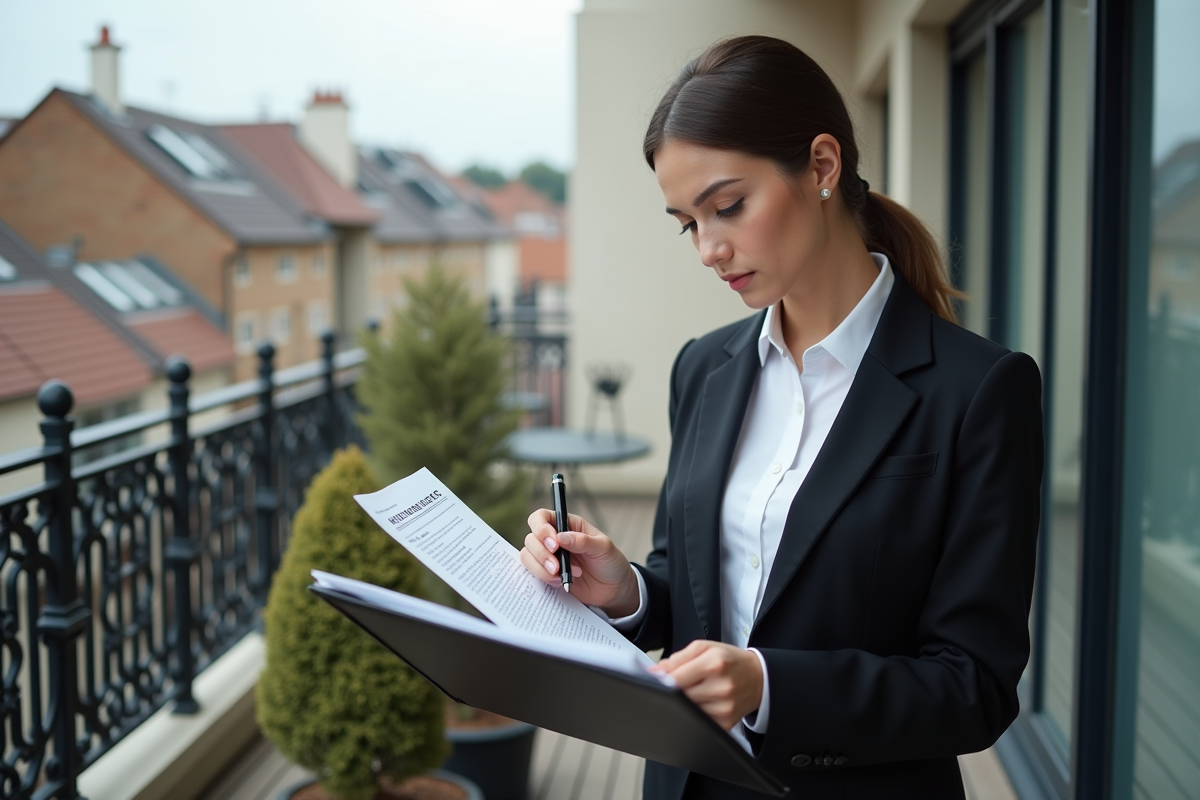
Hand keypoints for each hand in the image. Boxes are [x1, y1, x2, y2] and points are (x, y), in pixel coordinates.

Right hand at [519, 509, 639, 614]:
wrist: (614, 589)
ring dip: (540, 567)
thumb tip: (560, 537)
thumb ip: (582, 541)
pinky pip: (533, 573)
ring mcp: (549, 557)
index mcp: (567, 524)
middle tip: (558, 566)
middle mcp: (554, 538)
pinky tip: (560, 582)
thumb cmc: (610, 562)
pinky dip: (543, 578)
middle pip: (531, 538)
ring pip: (527, 556)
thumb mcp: (603, 548)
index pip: (542, 517)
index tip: (554, 544)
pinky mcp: (548, 574)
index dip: (541, 528)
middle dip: (541, 553)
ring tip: (562, 575)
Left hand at [650, 640, 763, 730]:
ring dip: (684, 703)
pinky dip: (695, 714)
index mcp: (714, 664)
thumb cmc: (731, 661)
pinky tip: (703, 703)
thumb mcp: (707, 648)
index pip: (677, 677)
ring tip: (695, 691)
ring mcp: (724, 707)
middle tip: (676, 684)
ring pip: (688, 710)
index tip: (654, 679)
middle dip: (673, 691)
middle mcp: (720, 687)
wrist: (759, 678)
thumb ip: (680, 657)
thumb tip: (657, 670)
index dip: (662, 680)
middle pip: (681, 696)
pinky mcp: (727, 723)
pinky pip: (700, 722)